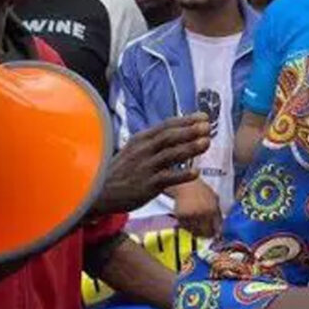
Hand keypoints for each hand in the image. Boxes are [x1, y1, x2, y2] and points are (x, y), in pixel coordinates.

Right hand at [94, 113, 210, 214]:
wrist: (100, 192)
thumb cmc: (122, 170)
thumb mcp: (134, 150)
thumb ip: (154, 141)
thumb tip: (180, 131)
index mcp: (141, 139)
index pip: (166, 126)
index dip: (185, 120)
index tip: (203, 116)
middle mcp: (143, 150)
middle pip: (169, 137)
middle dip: (189, 131)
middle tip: (207, 126)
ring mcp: (145, 168)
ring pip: (170, 155)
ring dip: (189, 148)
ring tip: (206, 143)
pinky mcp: (147, 186)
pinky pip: (167, 179)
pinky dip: (182, 175)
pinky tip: (197, 173)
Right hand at [172, 180, 221, 237]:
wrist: (186, 184)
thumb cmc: (202, 190)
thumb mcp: (214, 199)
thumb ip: (218, 213)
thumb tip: (220, 227)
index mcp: (212, 210)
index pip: (216, 228)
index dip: (216, 233)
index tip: (215, 234)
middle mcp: (202, 214)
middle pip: (206, 232)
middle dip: (207, 234)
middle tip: (206, 233)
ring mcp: (191, 216)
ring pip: (195, 232)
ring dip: (197, 231)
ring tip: (196, 225)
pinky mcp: (181, 217)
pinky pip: (185, 227)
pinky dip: (187, 227)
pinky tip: (189, 221)